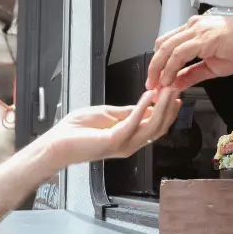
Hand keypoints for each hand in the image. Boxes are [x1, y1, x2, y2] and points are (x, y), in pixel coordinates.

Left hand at [40, 90, 181, 167]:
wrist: (57, 143)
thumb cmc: (76, 131)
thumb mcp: (108, 114)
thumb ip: (128, 111)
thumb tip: (148, 104)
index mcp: (129, 138)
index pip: (156, 126)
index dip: (168, 110)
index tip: (174, 94)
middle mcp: (130, 144)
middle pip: (159, 127)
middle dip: (169, 107)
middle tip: (175, 89)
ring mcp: (124, 144)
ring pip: (152, 126)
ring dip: (161, 106)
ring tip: (167, 90)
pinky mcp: (114, 141)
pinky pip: (134, 122)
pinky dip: (143, 107)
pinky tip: (149, 95)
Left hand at [147, 15, 232, 90]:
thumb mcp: (213, 66)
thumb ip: (193, 74)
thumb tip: (177, 84)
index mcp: (194, 30)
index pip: (168, 44)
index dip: (158, 62)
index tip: (156, 79)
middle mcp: (192, 26)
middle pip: (162, 45)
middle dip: (153, 67)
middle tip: (150, 85)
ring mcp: (197, 30)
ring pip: (167, 49)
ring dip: (158, 69)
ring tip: (156, 85)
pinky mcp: (203, 38)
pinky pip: (179, 54)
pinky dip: (170, 68)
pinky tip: (169, 80)